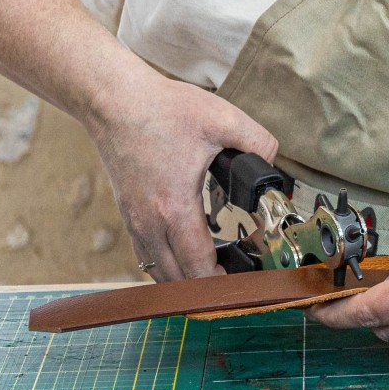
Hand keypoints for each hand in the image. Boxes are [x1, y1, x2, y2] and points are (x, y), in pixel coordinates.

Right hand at [87, 62, 276, 282]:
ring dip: (186, 278)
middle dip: (208, 288)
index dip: (224, 284)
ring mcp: (134, 221)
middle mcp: (149, 224)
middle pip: (177, 281)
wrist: (114, 101)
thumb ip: (259, 142)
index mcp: (175, 208)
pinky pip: (146, 255)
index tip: (247, 281)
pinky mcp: (127, 214)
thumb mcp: (223, 120)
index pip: (199, 268)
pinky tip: (187, 253)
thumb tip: (274, 162)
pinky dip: (167, 264)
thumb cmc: (162, 110)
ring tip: (217, 271)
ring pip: (158, 272)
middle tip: (238, 279)